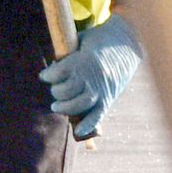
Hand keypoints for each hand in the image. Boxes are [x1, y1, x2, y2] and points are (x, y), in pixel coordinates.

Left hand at [43, 15, 138, 140]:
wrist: (127, 45)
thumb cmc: (99, 41)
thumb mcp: (82, 41)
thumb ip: (68, 54)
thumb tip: (51, 69)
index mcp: (84, 60)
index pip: (58, 72)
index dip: (47, 75)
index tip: (44, 75)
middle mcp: (92, 77)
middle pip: (66, 91)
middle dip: (56, 91)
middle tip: (55, 89)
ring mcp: (101, 89)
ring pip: (78, 105)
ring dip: (64, 107)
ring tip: (57, 106)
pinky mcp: (108, 99)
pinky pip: (97, 115)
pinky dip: (88, 125)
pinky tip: (78, 131)